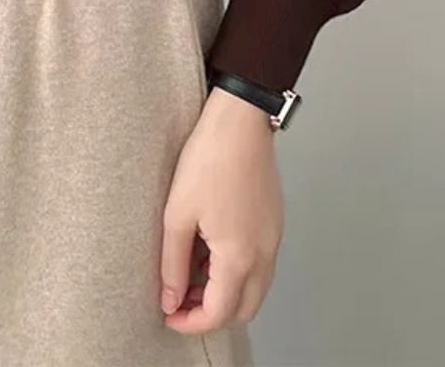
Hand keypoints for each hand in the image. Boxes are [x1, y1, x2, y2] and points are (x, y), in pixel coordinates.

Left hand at [159, 85, 283, 333]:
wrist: (240, 122)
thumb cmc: (210, 159)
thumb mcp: (178, 214)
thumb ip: (173, 264)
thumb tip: (170, 298)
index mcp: (239, 257)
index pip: (219, 314)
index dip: (191, 322)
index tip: (169, 314)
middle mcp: (264, 254)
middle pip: (243, 310)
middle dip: (212, 313)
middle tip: (181, 298)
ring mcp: (273, 238)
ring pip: (255, 289)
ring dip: (226, 292)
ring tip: (192, 271)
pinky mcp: (274, 223)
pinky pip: (260, 264)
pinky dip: (237, 270)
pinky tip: (211, 248)